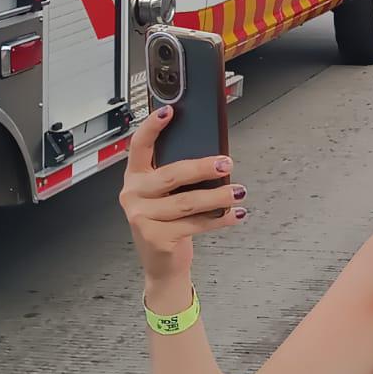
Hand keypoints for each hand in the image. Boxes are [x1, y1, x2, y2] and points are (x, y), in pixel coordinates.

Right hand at [119, 106, 244, 285]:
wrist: (162, 263)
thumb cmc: (168, 219)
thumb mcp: (168, 192)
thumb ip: (179, 173)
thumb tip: (214, 154)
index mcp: (136, 176)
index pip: (139, 146)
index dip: (153, 127)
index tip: (169, 110)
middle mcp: (134, 194)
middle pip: (171, 174)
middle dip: (203, 167)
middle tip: (227, 163)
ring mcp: (141, 217)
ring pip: (187, 202)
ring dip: (218, 196)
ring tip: (239, 192)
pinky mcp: (155, 237)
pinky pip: (194, 224)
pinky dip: (220, 218)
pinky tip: (235, 214)